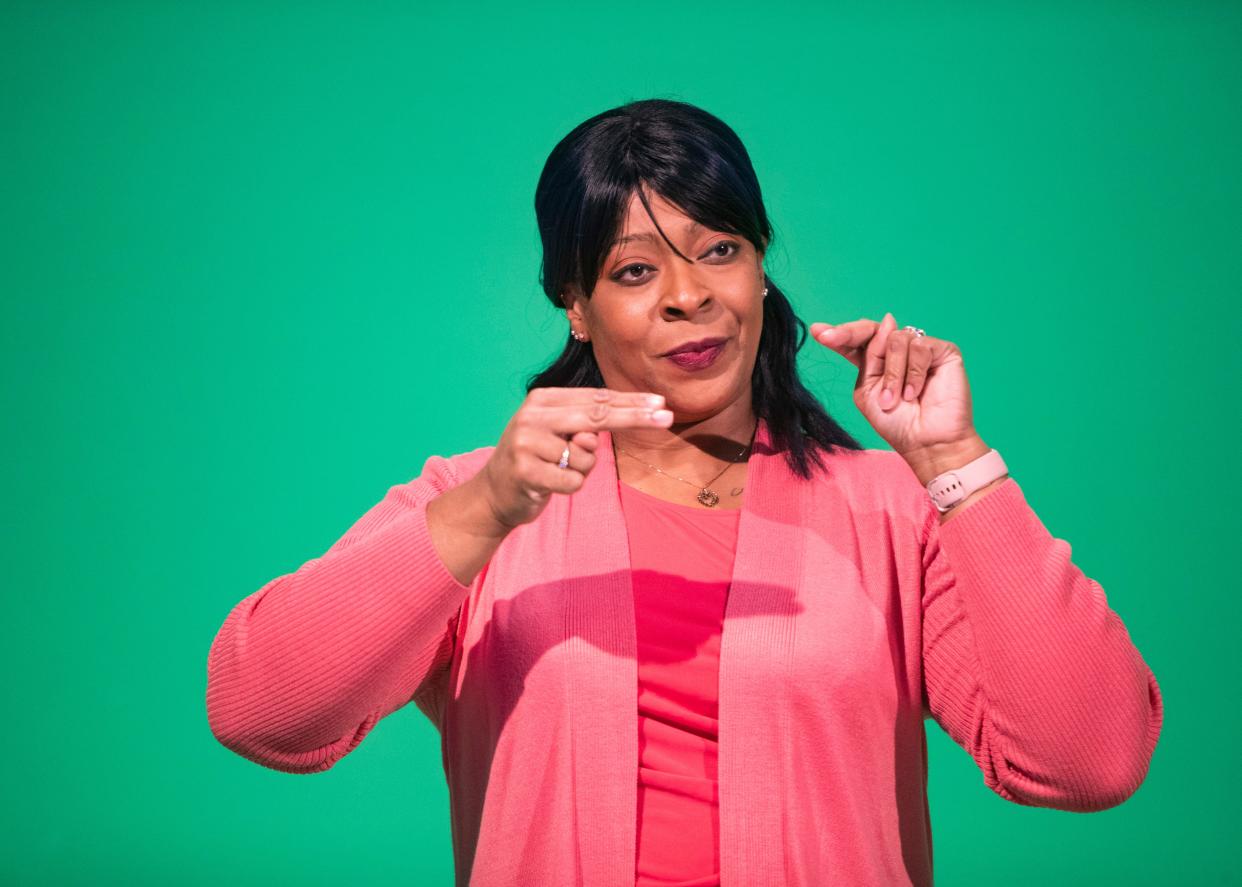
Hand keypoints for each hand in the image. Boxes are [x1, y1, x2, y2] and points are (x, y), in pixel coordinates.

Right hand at [480, 387, 673, 528]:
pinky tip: (549, 485)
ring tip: (556, 471)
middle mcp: (533, 415)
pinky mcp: (525, 471)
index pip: (595, 399)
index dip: (629, 402)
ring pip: (586, 456)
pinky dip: (570, 487)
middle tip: (666, 418)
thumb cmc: (536, 461)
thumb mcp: (558, 436)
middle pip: (597, 416)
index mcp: (542, 400)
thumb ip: (585, 426)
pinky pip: (573, 481)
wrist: (494, 493)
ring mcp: (526, 442)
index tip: (659, 403)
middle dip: (635, 417)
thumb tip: (609, 426)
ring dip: (582, 470)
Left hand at [808, 312, 978, 461]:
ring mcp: (921, 349)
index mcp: (876, 363)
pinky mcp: (944, 351)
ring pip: (895, 340)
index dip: (838, 335)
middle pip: (873, 329)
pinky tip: (914, 393)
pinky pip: (920, 347)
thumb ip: (869, 358)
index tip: (816, 331)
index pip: (856, 342)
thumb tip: (887, 322)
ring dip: (892, 374)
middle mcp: (898, 352)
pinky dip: (913, 373)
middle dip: (848, 333)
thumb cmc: (897, 423)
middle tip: (830, 337)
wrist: (926, 442)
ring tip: (896, 400)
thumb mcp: (868, 390)